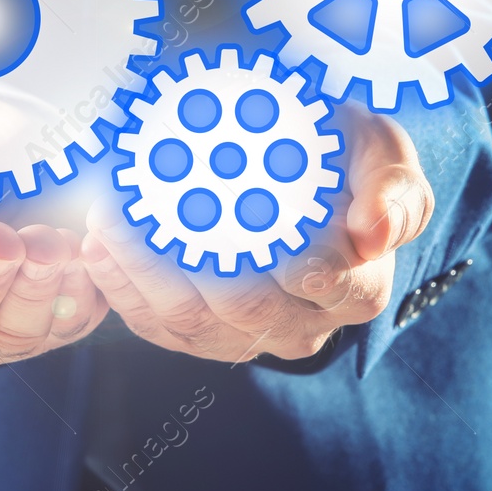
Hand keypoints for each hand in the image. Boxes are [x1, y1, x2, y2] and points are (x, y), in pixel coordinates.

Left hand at [80, 103, 433, 362]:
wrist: (306, 180)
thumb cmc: (342, 161)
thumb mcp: (383, 152)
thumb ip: (393, 187)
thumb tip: (375, 232)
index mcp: (358, 285)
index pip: (324, 281)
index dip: (279, 258)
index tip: (237, 217)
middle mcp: (305, 325)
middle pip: (244, 307)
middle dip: (185, 261)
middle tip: (138, 207)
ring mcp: (250, 338)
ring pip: (191, 322)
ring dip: (140, 272)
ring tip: (107, 221)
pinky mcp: (203, 337)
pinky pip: (158, 327)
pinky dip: (122, 288)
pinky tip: (98, 249)